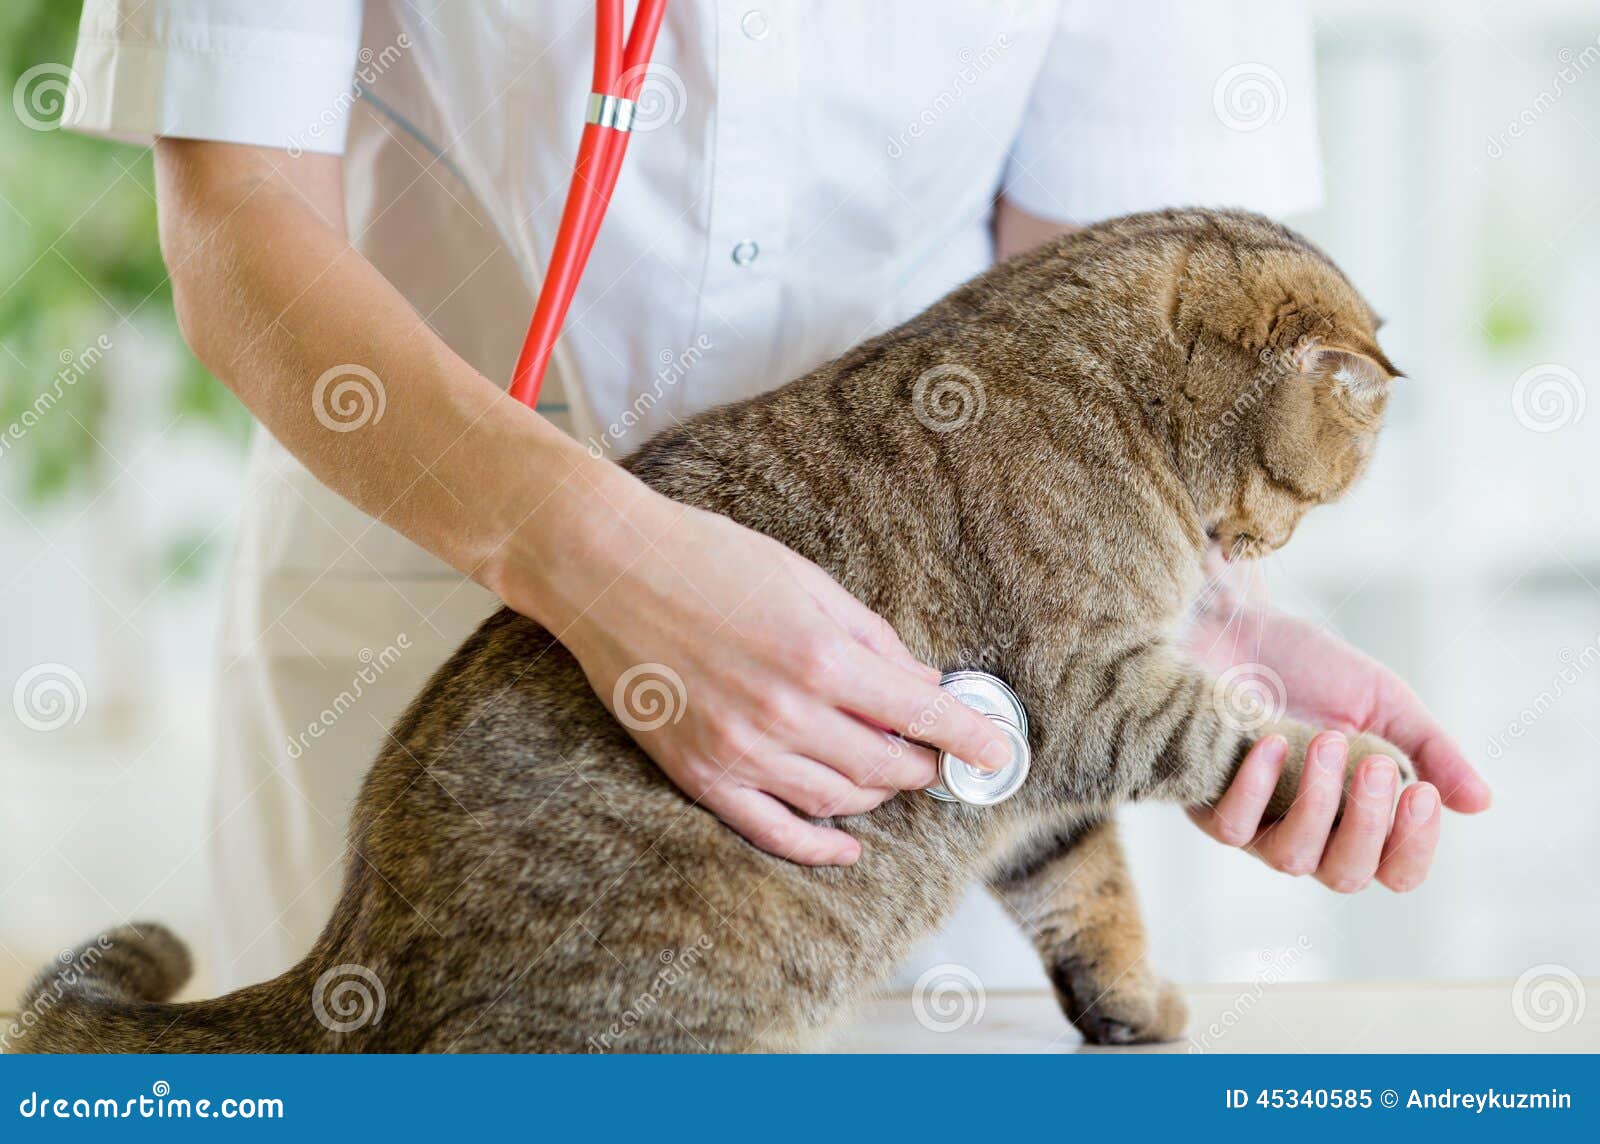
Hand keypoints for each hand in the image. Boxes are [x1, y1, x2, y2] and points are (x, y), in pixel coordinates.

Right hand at [539, 475, 1013, 866]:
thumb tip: (924, 682)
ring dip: (877, 795)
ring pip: (838, 801)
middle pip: (886, 767)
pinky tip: (848, 844)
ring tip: (887, 775)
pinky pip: (772, 830)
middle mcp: (786, 712)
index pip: (922, 715)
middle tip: (936, 757)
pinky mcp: (701, 773)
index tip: (999, 754)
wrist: (607, 568)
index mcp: (820, 656)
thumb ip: (871, 638)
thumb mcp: (807, 580)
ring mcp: (740, 750)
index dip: (970, 739)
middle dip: (925, 766)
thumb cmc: (707, 557)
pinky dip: (818, 845)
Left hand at [1185, 576, 1490, 891]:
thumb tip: (1480, 804)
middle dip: (1368, 822)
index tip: (1421, 793)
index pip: (1395, 869)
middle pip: (1346, 875)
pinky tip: (1272, 744)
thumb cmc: (1310, 667)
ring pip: (1292, 858)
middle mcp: (1307, 831)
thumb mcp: (1383, 703)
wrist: (1237, 624)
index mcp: (1358, 816)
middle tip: (1373, 761)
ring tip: (1326, 741)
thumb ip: (1430, 752)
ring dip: (1318, 803)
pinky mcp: (1206, 801)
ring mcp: (1254, 822)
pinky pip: (1232, 827)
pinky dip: (1256, 789)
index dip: (1414, 847)